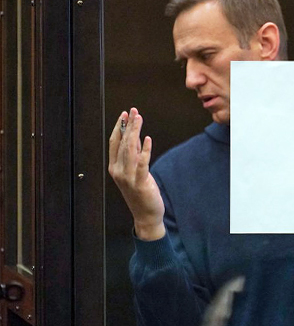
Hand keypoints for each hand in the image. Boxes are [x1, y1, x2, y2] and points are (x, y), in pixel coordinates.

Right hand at [108, 108, 164, 240]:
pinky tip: (147, 138)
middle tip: (133, 111)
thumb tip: (136, 136)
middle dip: (128, 125)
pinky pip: (142, 163)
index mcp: (114, 167)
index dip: (119, 127)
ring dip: (135, 132)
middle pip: (122, 143)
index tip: (124, 114)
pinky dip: (144, 149)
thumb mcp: (135, 171)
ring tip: (139, 118)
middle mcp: (118, 171)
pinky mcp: (140, 182)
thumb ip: (134, 155)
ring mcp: (128, 177)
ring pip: (130, 150)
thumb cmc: (140, 192)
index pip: (114, 142)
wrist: (145, 215)